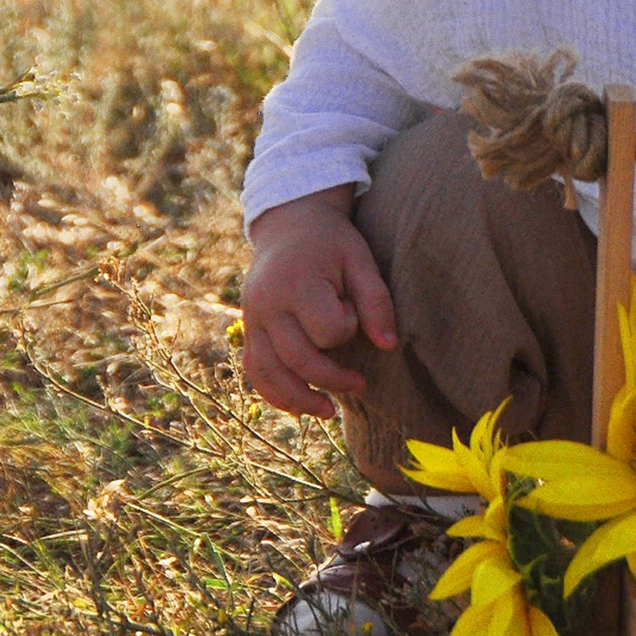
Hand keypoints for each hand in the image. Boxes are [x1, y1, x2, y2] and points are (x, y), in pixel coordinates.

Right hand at [239, 186, 397, 418]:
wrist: (289, 224)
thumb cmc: (331, 243)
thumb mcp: (360, 260)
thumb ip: (376, 301)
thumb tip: (389, 346)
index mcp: (297, 283)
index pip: (326, 329)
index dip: (347, 329)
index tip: (354, 313)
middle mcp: (268, 304)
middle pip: (297, 359)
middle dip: (331, 379)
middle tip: (360, 385)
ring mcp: (252, 318)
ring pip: (268, 373)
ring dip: (298, 399)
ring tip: (328, 411)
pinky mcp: (247, 328)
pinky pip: (254, 369)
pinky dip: (273, 392)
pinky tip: (297, 407)